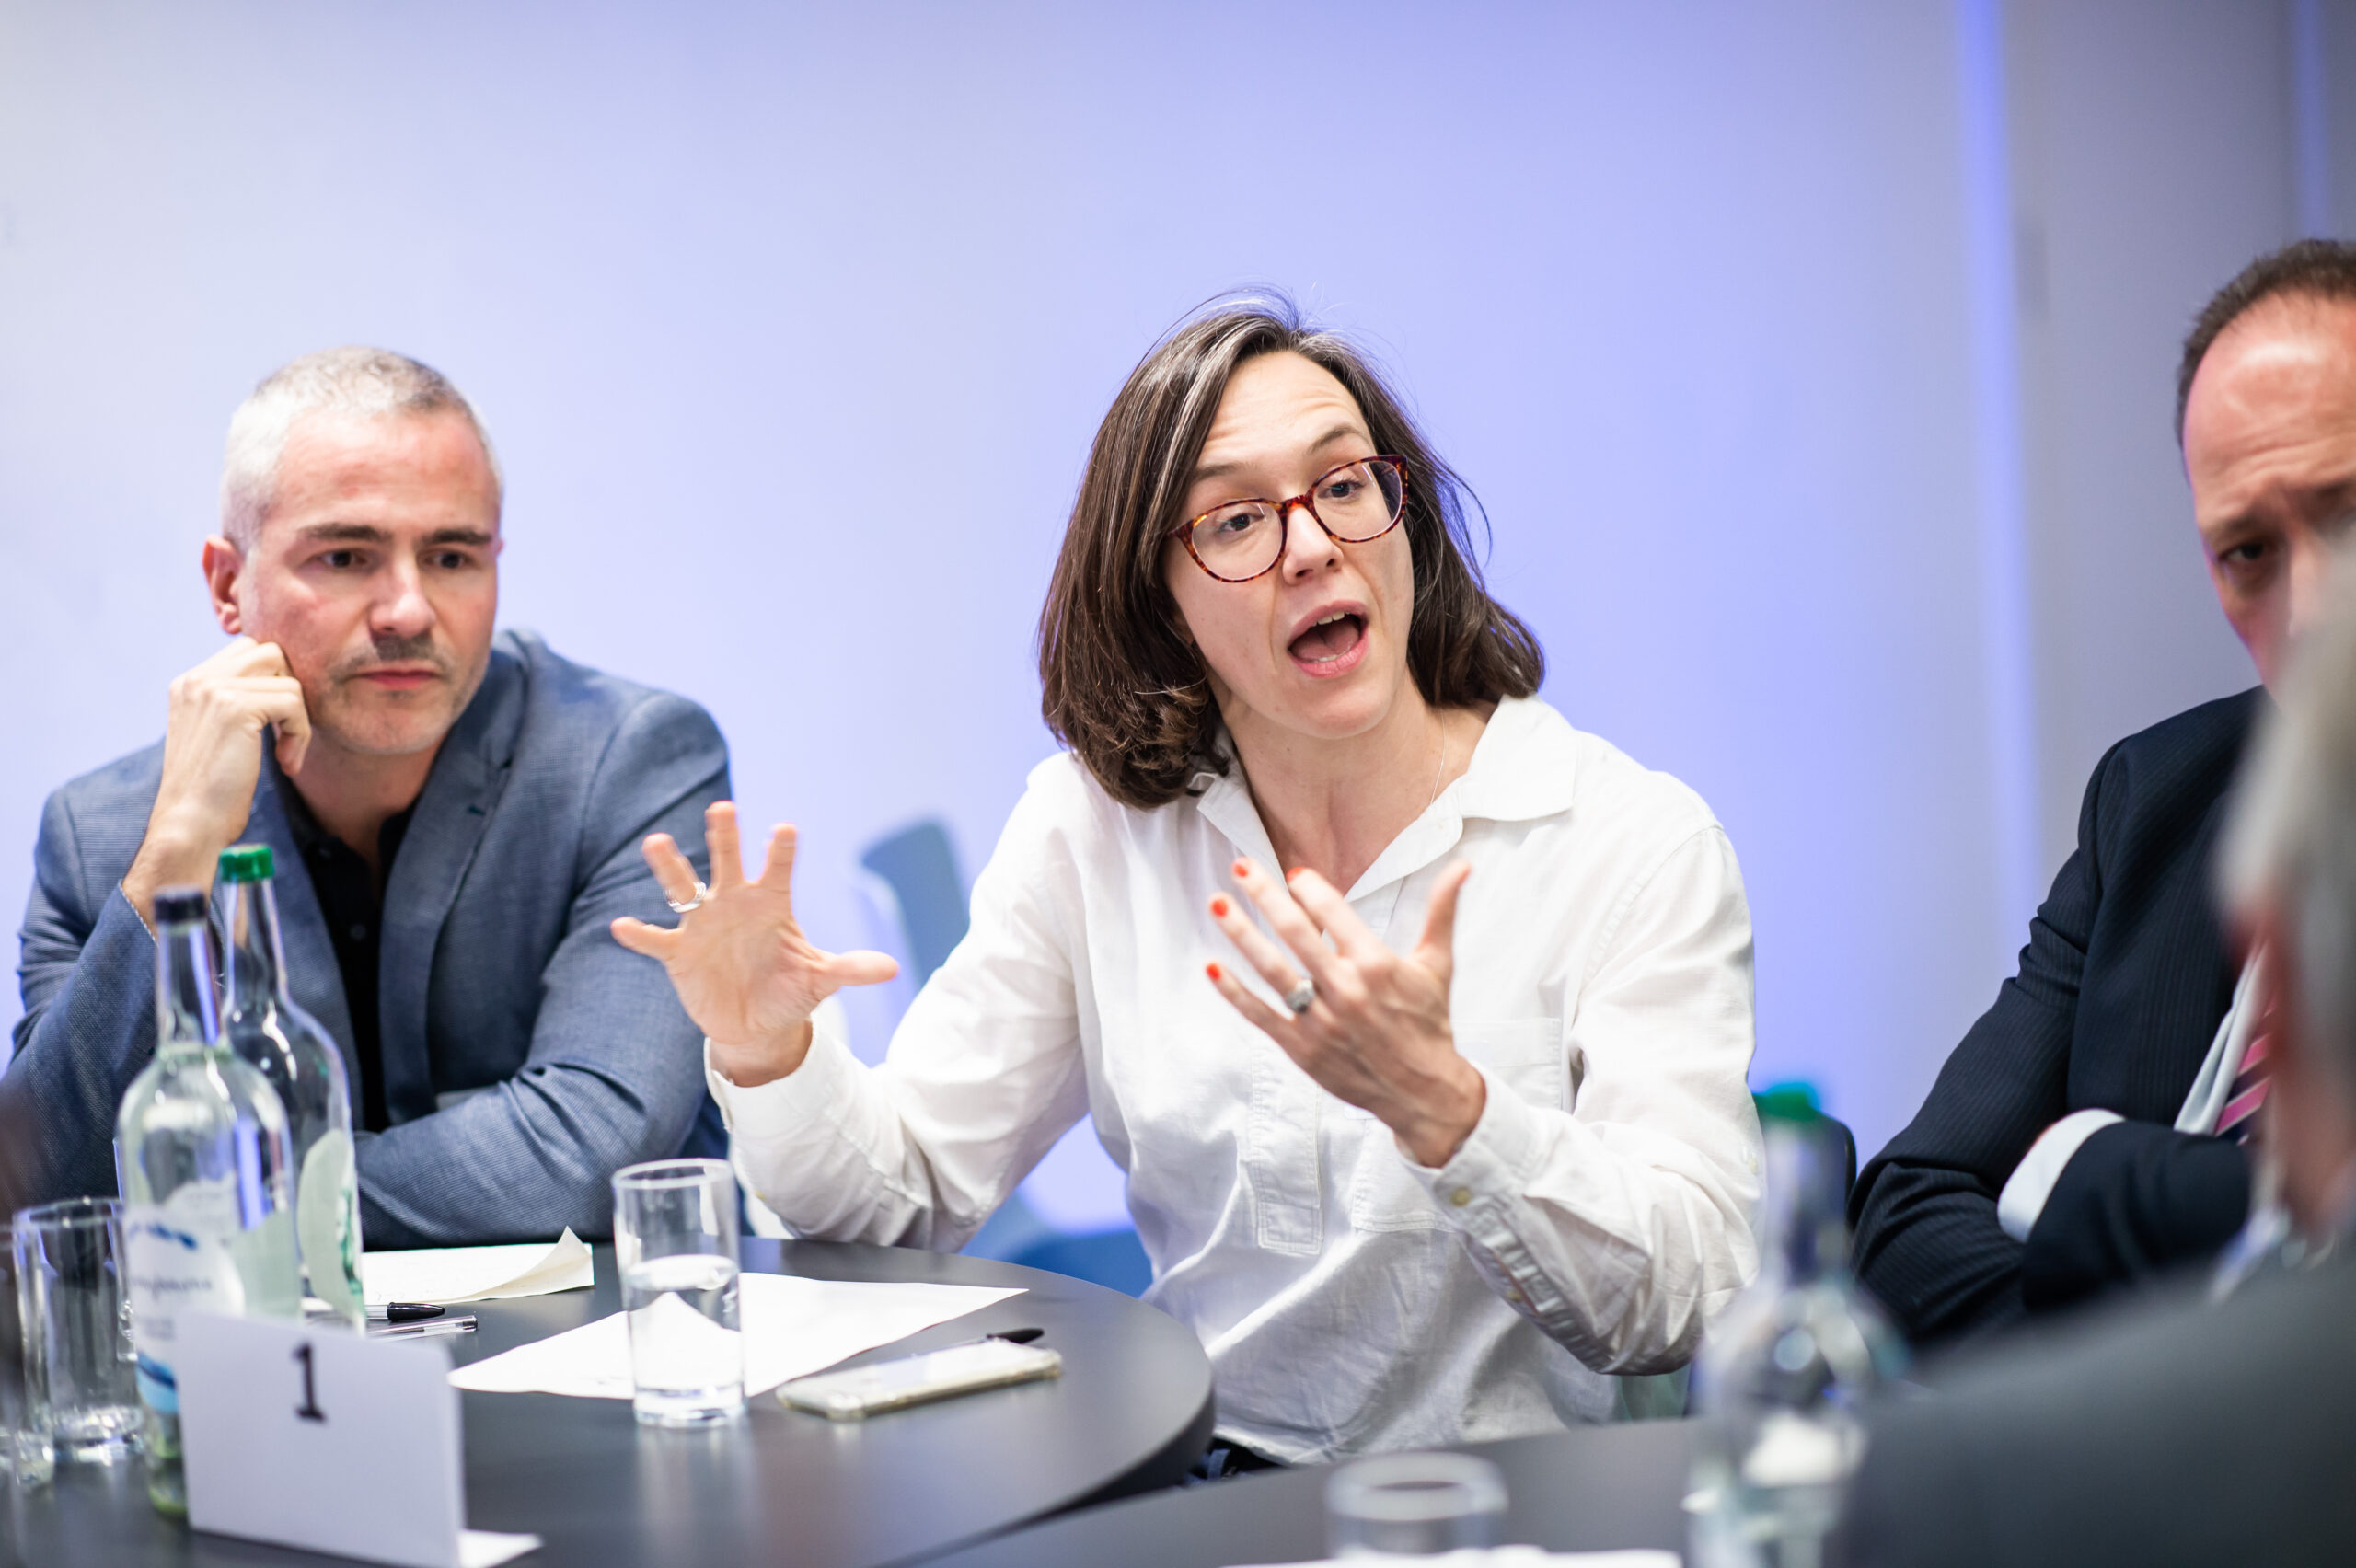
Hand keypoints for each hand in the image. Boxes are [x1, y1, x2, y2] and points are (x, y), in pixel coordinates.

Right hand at [122, 638, 312, 919]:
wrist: (190, 823)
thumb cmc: (211, 790)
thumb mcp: (218, 734)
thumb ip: (236, 702)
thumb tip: (283, 682)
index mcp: (189, 682)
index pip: (248, 650)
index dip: (274, 681)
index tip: (275, 724)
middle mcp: (197, 679)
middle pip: (270, 652)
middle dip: (290, 690)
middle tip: (286, 731)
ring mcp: (214, 689)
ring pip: (288, 677)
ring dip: (298, 718)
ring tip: (286, 754)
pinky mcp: (235, 707)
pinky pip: (294, 702)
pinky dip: (300, 734)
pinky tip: (286, 763)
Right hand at [610, 802, 898, 1086]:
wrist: (756, 1024)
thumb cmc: (790, 990)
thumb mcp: (821, 980)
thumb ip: (851, 969)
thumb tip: (892, 968)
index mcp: (771, 903)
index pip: (778, 869)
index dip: (782, 850)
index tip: (785, 829)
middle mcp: (733, 903)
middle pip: (726, 862)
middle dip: (724, 837)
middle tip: (723, 808)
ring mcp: (702, 925)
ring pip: (682, 888)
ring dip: (669, 866)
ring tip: (656, 842)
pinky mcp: (678, 954)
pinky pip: (656, 940)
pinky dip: (639, 934)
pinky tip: (621, 925)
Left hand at [1205, 855, 1485, 1167]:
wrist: (1424, 1091)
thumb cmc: (1429, 1022)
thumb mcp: (1438, 964)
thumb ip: (1443, 910)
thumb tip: (1463, 865)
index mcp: (1377, 964)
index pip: (1334, 912)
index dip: (1311, 888)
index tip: (1295, 873)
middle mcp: (1346, 989)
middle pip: (1296, 932)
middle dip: (1264, 895)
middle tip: (1239, 866)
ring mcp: (1321, 1020)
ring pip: (1272, 969)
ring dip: (1241, 933)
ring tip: (1216, 903)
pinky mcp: (1303, 1048)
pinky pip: (1261, 1014)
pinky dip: (1234, 992)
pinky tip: (1212, 966)